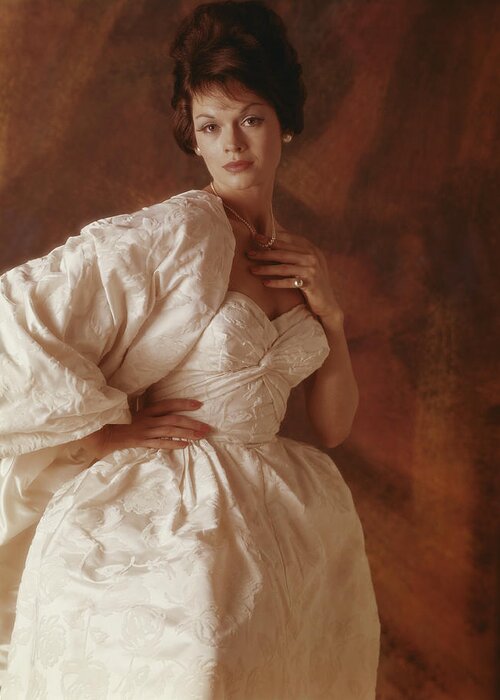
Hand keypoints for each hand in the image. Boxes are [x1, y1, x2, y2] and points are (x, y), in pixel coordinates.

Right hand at [80, 398, 211, 459]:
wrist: (101, 432)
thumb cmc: (117, 418)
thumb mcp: (131, 408)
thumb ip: (144, 404)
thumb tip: (159, 404)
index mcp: (146, 409)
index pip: (168, 405)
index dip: (183, 404)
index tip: (199, 405)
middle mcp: (148, 419)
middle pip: (174, 420)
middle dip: (192, 424)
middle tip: (208, 428)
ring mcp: (145, 432)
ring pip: (170, 432)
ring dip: (187, 434)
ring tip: (202, 437)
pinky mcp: (142, 442)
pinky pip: (160, 444)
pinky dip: (173, 444)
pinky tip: (186, 446)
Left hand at [246, 230, 343, 323]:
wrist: (327, 303)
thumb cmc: (312, 282)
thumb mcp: (306, 264)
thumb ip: (294, 253)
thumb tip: (272, 240)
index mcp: (310, 249)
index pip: (288, 239)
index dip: (271, 237)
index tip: (256, 237)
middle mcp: (312, 256)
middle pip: (283, 252)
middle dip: (264, 252)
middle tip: (249, 253)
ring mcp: (312, 270)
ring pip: (284, 267)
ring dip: (266, 268)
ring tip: (252, 269)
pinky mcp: (310, 284)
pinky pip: (289, 282)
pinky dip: (276, 282)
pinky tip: (264, 283)